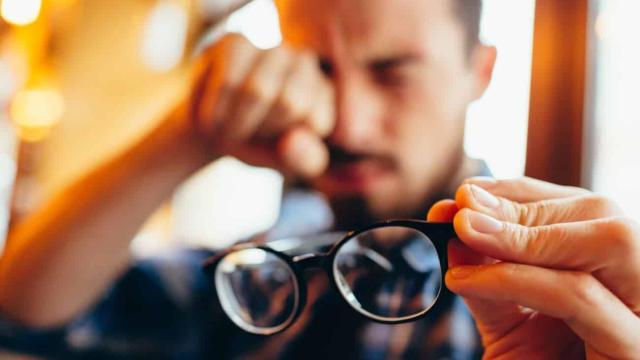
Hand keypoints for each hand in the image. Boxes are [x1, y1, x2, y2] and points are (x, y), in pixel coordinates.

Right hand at [190, 34, 334, 177]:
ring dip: (236, 123)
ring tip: (231, 127)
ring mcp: (270, 48)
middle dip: (261, 129)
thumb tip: (292, 141)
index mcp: (325, 93)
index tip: (276, 143)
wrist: (213, 129)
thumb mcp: (285, 161)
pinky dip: (216, 110)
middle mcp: (305, 63)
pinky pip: (228, 82)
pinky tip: (214, 115)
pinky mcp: (236, 42)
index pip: (315, 120)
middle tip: (251, 133)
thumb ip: (304, 159)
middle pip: (288, 103)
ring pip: (258, 91)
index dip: (289, 143)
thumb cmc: (258, 144)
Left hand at [427, 177, 639, 358]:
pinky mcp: (636, 350)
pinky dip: (518, 278)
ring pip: (611, 243)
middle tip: (460, 209)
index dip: (520, 193)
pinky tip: (465, 279)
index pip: (579, 211)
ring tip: (462, 232)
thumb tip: (458, 228)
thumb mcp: (510, 324)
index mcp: (615, 277)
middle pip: (602, 216)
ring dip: (524, 232)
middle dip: (524, 205)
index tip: (464, 194)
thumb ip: (491, 279)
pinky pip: (581, 297)